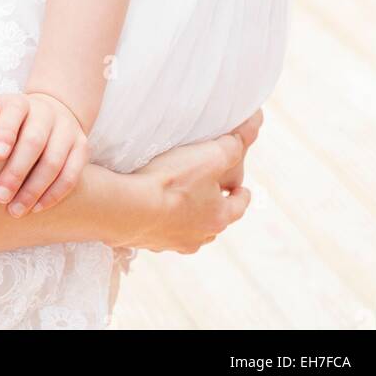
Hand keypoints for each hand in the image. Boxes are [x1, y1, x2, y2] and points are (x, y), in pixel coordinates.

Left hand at [0, 85, 90, 216]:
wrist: (52, 113)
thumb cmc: (12, 118)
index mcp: (21, 102)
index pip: (15, 111)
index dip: (6, 131)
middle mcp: (46, 113)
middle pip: (35, 141)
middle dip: (17, 171)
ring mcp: (66, 130)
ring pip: (55, 161)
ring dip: (35, 189)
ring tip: (15, 210)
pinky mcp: (81, 148)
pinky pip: (72, 174)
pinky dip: (55, 193)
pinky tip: (37, 208)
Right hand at [125, 108, 263, 254]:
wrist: (127, 208)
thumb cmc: (171, 182)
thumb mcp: (210, 156)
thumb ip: (232, 145)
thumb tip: (247, 134)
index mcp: (218, 218)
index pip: (239, 206)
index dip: (242, 194)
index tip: (243, 188)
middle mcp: (199, 237)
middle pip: (213, 221)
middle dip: (213, 206)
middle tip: (208, 190)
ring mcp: (172, 242)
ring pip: (187, 228)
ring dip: (186, 216)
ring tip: (178, 200)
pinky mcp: (148, 241)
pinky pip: (160, 230)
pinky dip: (160, 220)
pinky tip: (151, 209)